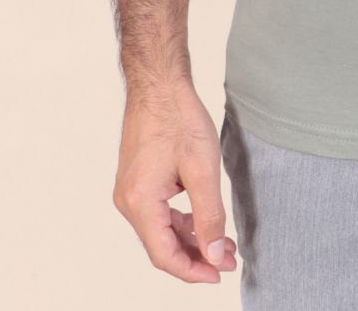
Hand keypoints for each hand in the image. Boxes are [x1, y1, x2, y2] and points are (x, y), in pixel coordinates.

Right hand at [112, 79, 237, 283]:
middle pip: (162, 245)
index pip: (165, 255)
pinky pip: (158, 212)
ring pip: (160, 230)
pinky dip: (180, 221)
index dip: (193, 270)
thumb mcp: (203, 170)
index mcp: (139, 202)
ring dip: (190, 238)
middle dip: (196, 255)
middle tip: (229, 258)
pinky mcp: (137, 180)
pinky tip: (202, 221)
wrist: (159, 84)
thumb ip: (209, 216)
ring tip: (222, 243)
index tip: (220, 274)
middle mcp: (128, 201)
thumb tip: (214, 254)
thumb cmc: (178, 118)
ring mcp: (130, 190)